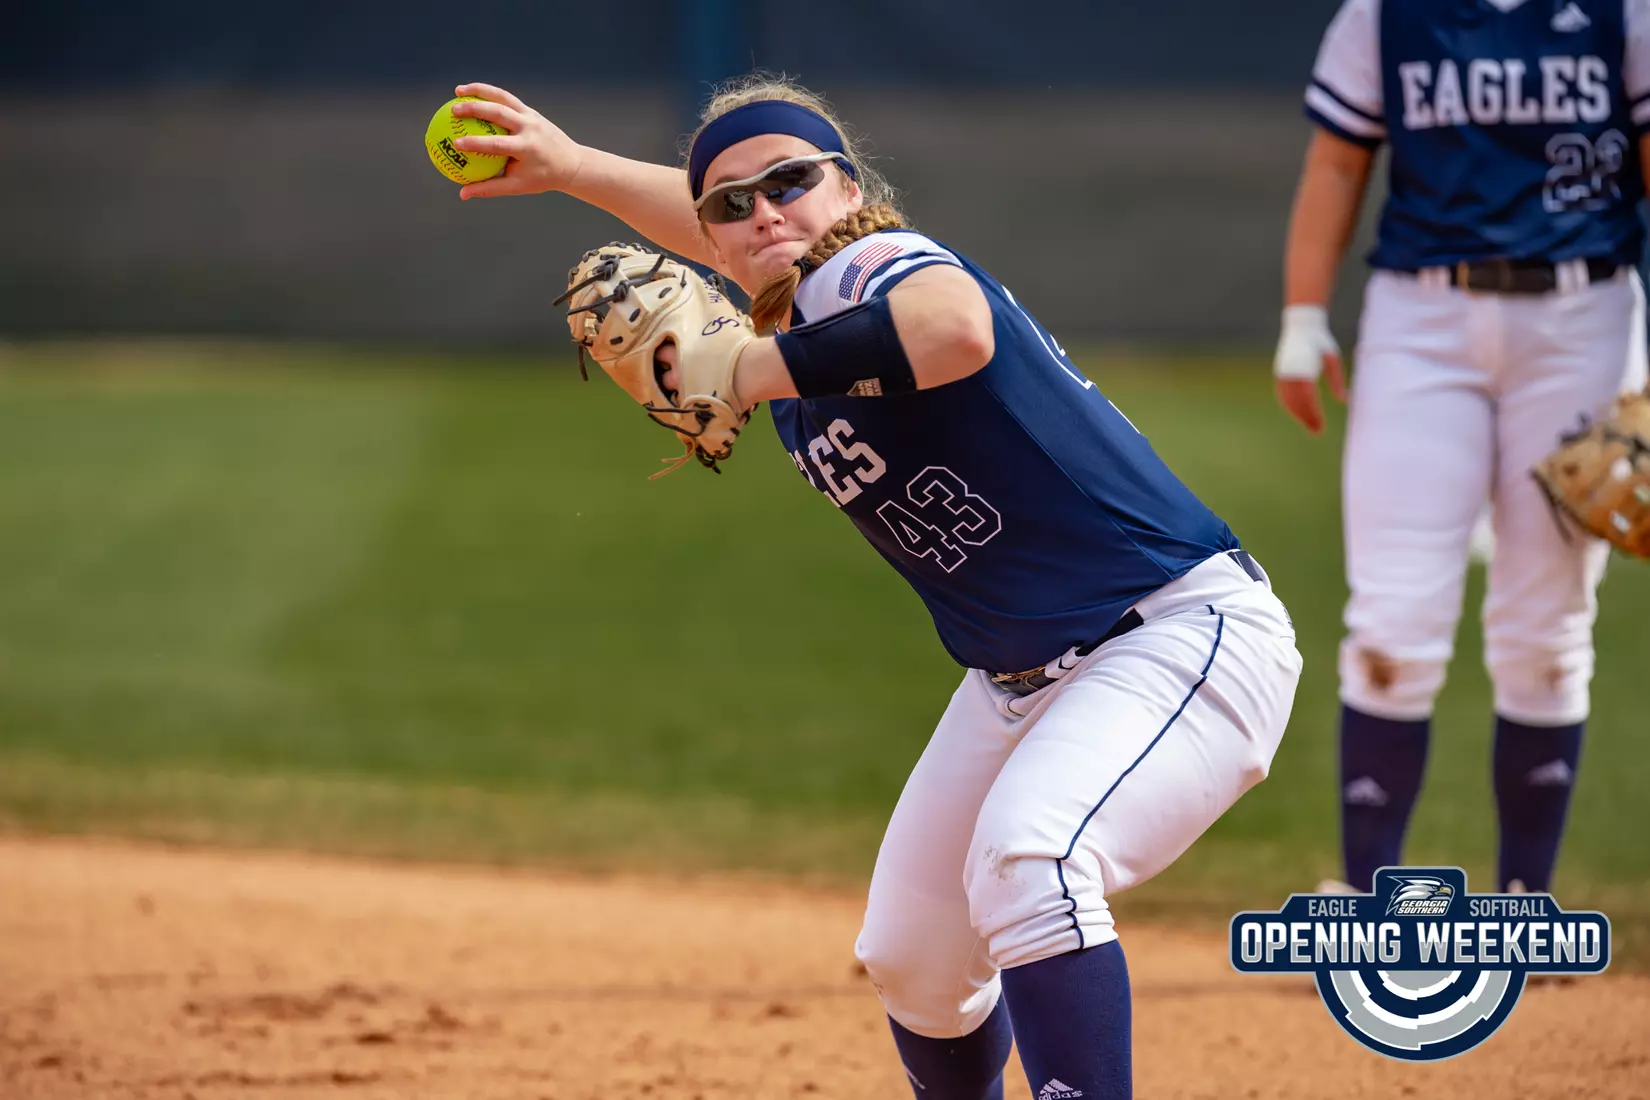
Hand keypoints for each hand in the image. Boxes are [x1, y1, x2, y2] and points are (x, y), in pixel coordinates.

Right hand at [449, 83, 585, 199]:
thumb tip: (462, 193)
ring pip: (503, 98)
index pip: (498, 144)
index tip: (456, 144)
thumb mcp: (518, 186)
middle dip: (475, 108)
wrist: (571, 163)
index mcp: (527, 149)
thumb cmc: (541, 178)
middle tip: (452, 110)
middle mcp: (530, 129)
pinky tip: (471, 93)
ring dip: (479, 91)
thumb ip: (490, 188)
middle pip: (499, 113)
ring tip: (458, 91)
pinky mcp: (530, 111)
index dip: (476, 143)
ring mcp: (531, 116)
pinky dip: (489, 94)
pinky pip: (507, 99)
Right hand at [1273, 303, 1346, 434]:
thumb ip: (1337, 381)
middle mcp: (1291, 372)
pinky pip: (1283, 394)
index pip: (1309, 398)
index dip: (1314, 414)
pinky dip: (1289, 406)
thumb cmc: (1321, 342)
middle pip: (1297, 403)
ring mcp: (1283, 373)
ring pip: (1288, 400)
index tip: (1321, 426)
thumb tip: (1344, 401)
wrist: (1302, 325)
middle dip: (1306, 419)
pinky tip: (1296, 414)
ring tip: (1309, 426)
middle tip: (1317, 432)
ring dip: (1297, 415)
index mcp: (1305, 368)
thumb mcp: (1333, 360)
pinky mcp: (1280, 373)